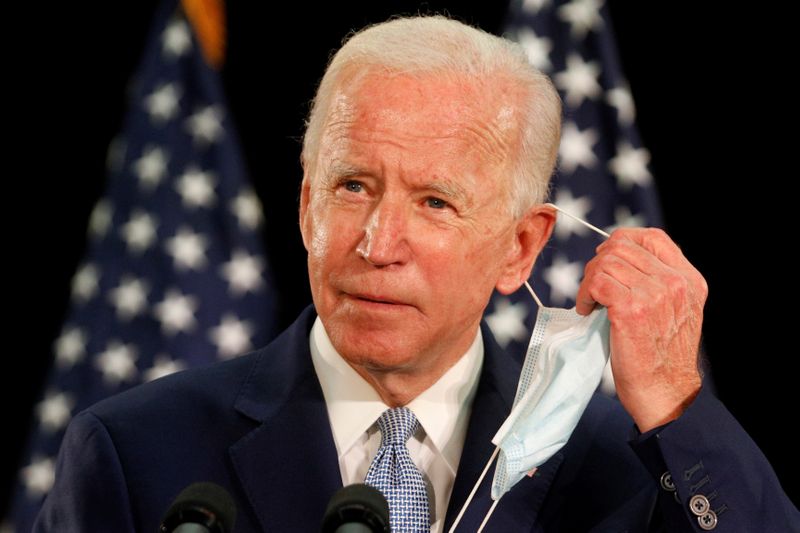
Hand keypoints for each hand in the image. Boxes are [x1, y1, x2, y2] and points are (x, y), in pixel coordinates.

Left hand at [575, 228, 706, 431]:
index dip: (623, 240)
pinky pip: (597, 283)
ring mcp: (655, 294)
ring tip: (590, 302)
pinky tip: (587, 310)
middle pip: (622, 246)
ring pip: (606, 262)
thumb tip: (616, 259)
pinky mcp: (632, 309)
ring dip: (589, 280)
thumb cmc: (661, 356)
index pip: (653, 237)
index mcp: (689, 280)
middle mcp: (675, 283)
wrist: (665, 392)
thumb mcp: (674, 311)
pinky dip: (585, 294)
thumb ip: (658, 283)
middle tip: (593, 287)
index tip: (607, 259)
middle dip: (599, 263)